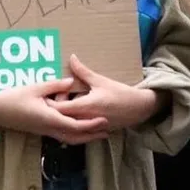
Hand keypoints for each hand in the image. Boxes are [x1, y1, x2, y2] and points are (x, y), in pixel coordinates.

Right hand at [0, 77, 108, 144]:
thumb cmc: (13, 98)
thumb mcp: (35, 87)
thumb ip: (55, 85)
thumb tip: (71, 81)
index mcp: (49, 118)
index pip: (74, 125)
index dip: (90, 124)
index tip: (104, 120)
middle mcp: (48, 128)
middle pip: (74, 137)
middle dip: (91, 135)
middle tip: (107, 132)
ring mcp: (44, 130)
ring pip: (68, 138)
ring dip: (83, 136)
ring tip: (97, 132)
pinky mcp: (40, 129)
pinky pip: (61, 135)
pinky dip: (73, 133)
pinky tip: (78, 128)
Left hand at [47, 54, 165, 130]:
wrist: (138, 108)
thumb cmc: (120, 93)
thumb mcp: (100, 80)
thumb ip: (83, 72)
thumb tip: (71, 58)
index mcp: (85, 106)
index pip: (59, 108)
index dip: (51, 102)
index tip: (51, 93)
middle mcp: (85, 119)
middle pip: (60, 118)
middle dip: (56, 108)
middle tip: (56, 97)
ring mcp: (88, 127)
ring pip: (68, 124)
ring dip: (63, 115)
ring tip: (64, 103)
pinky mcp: (93, 131)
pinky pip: (77, 129)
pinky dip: (73, 121)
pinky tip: (74, 112)